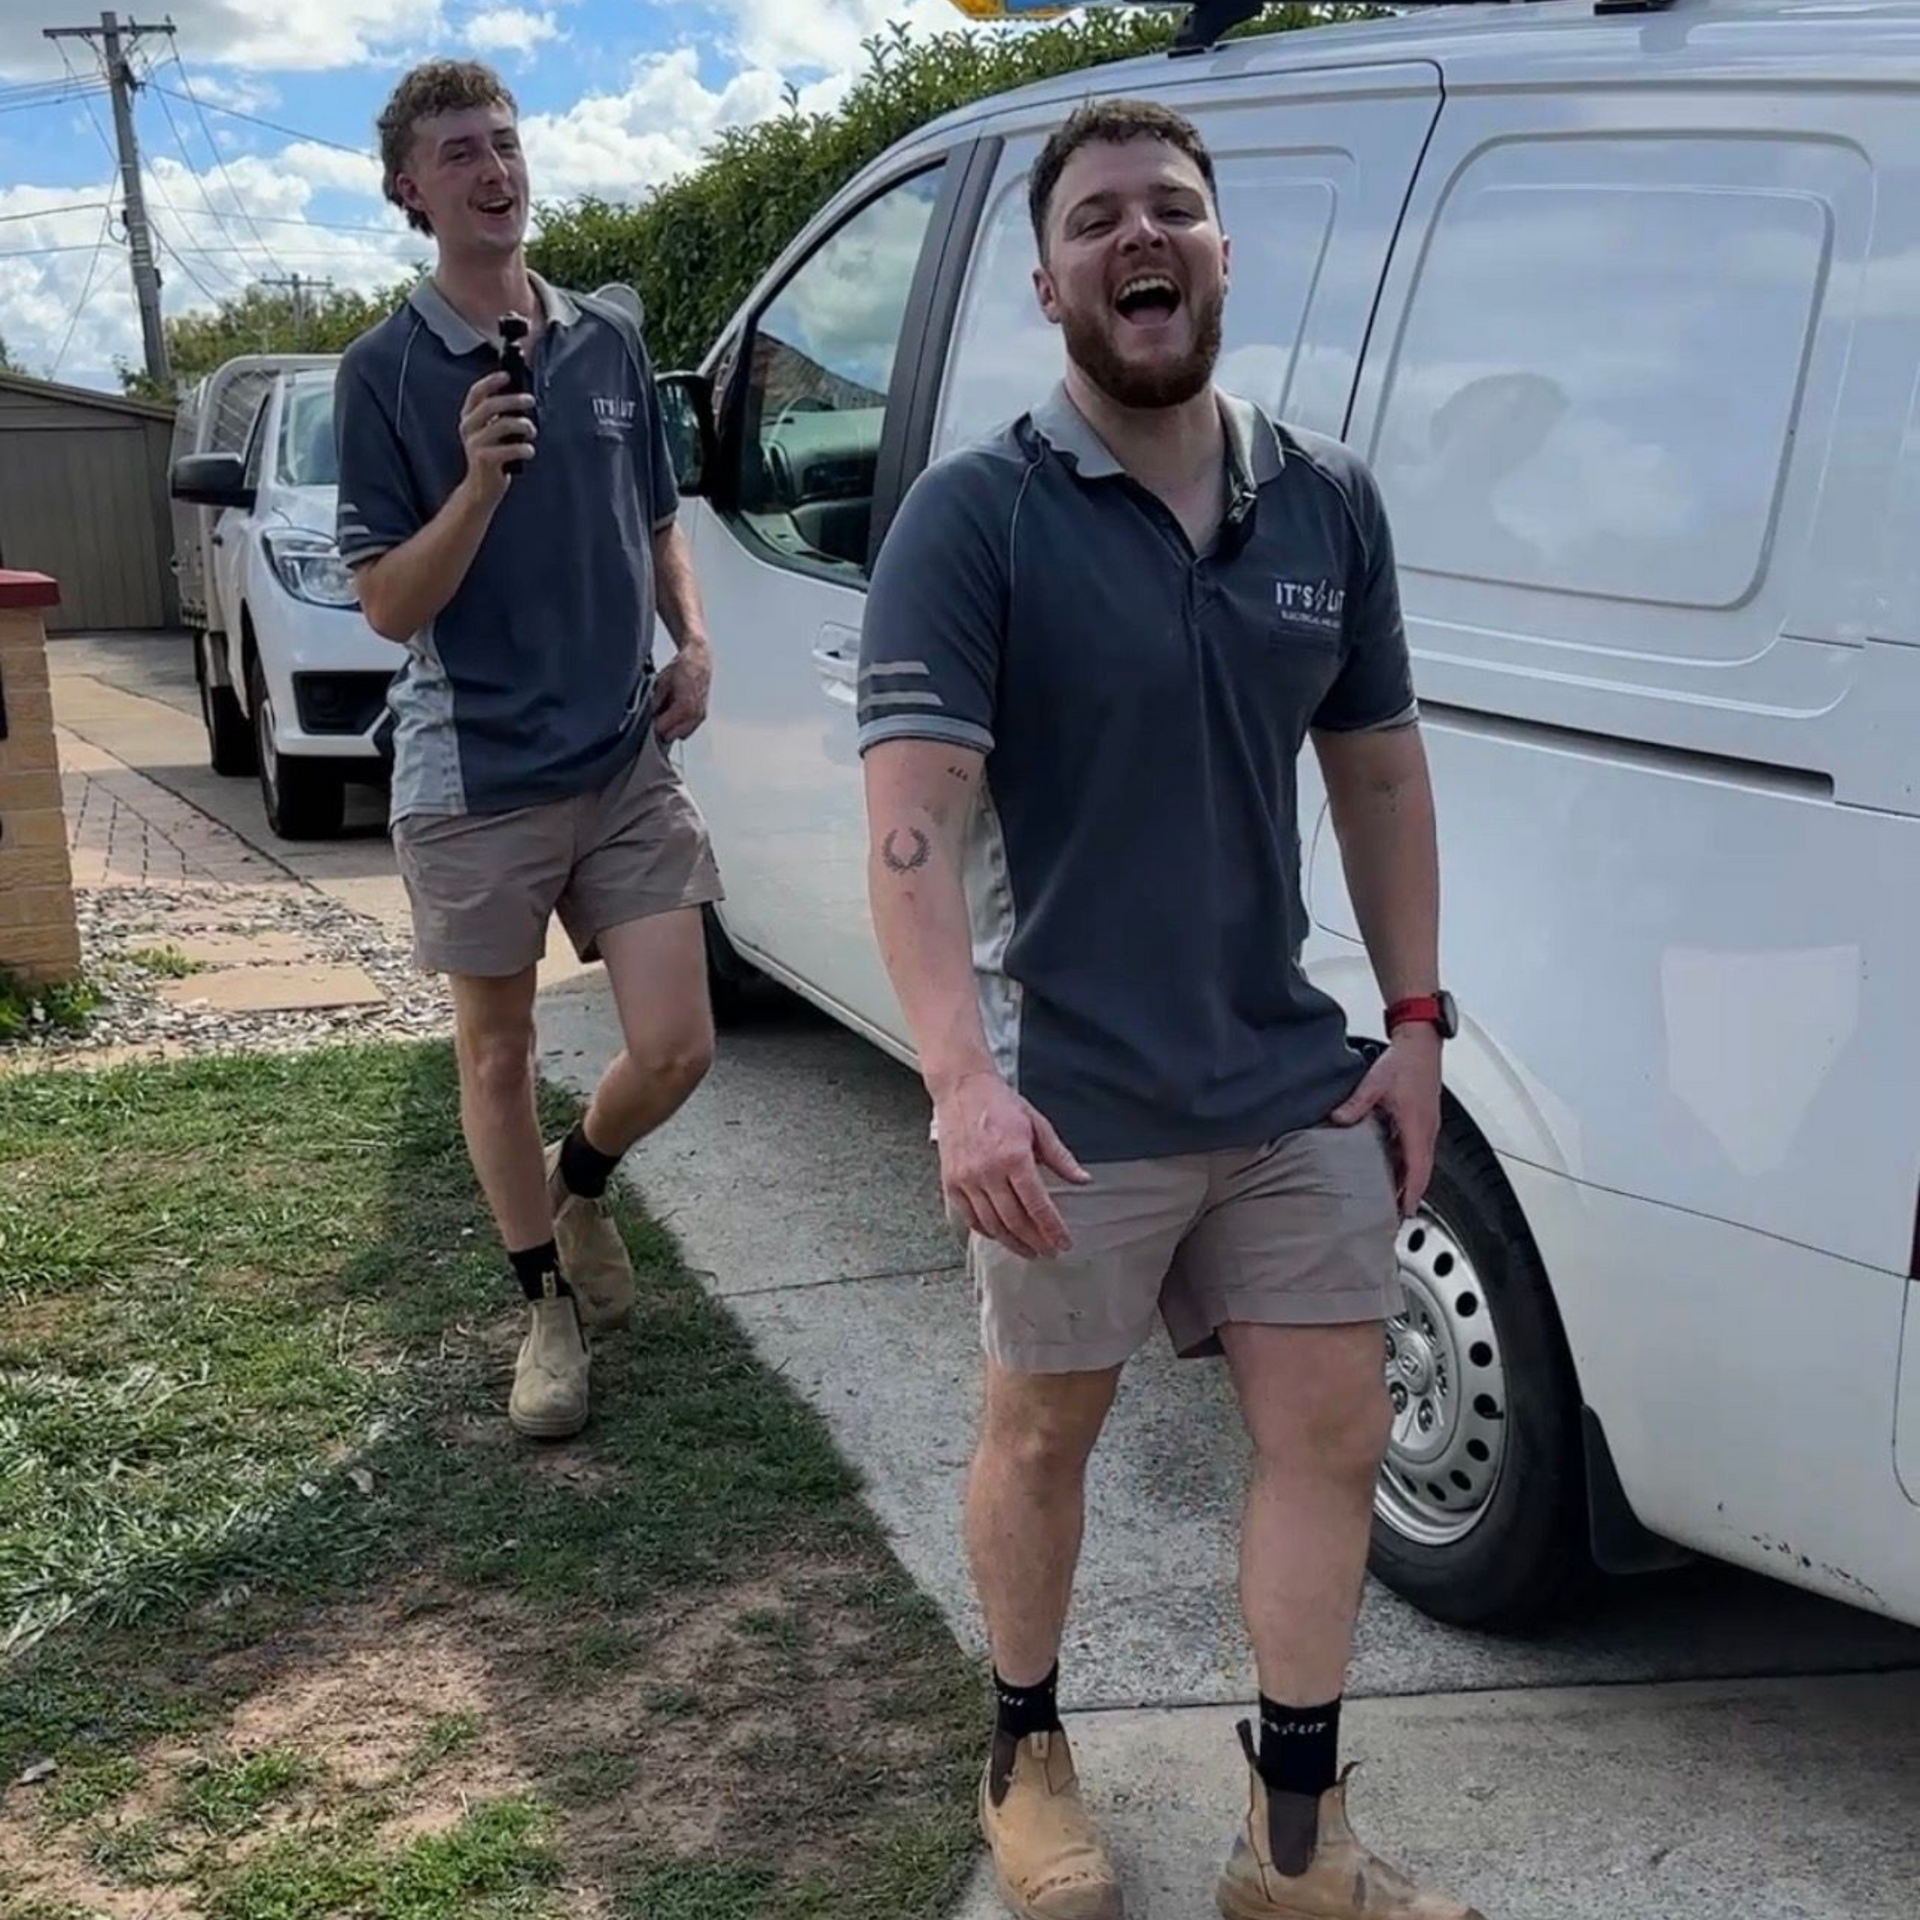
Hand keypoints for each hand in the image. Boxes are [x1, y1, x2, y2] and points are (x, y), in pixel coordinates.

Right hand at [458, 370, 536, 507]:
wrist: (482, 488)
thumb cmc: (493, 457)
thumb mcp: (493, 433)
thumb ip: (500, 417)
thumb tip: (523, 398)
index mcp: (469, 417)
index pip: (477, 393)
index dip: (492, 381)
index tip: (508, 374)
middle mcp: (468, 428)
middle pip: (491, 405)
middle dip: (513, 399)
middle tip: (530, 400)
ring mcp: (475, 444)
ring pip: (502, 425)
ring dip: (523, 425)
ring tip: (532, 431)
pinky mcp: (484, 459)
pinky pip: (509, 449)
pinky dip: (524, 448)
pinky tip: (529, 451)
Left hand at [653, 638, 711, 742]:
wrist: (699, 661)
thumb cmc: (682, 668)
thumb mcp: (662, 682)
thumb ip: (655, 701)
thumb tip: (651, 714)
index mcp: (684, 707)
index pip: (663, 729)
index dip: (653, 725)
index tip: (650, 718)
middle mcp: (694, 714)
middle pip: (672, 736)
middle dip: (663, 729)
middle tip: (657, 717)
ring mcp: (700, 716)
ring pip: (681, 735)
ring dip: (672, 728)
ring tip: (667, 713)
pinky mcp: (702, 715)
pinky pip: (688, 729)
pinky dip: (680, 725)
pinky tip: (676, 713)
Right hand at [933, 1071, 1090, 1260]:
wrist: (962, 1088)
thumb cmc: (1000, 1104)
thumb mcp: (1037, 1125)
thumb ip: (1060, 1157)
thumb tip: (1082, 1179)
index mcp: (1014, 1156)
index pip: (1037, 1205)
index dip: (1052, 1229)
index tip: (1063, 1242)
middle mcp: (988, 1171)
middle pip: (1015, 1220)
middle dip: (1036, 1241)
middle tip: (1050, 1251)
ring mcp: (966, 1179)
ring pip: (992, 1224)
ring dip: (1013, 1243)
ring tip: (1029, 1251)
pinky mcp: (951, 1182)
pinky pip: (970, 1217)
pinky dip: (987, 1232)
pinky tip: (1001, 1236)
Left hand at [1331, 1027, 1441, 1217]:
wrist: (1421, 1044)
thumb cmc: (1404, 1061)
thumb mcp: (1374, 1083)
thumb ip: (1357, 1104)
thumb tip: (1338, 1119)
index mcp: (1417, 1125)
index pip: (1417, 1169)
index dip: (1411, 1193)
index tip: (1404, 1212)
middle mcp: (1427, 1130)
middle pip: (1422, 1172)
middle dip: (1411, 1196)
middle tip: (1395, 1216)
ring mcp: (1428, 1126)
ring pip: (1421, 1163)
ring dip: (1410, 1182)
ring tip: (1394, 1201)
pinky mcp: (1424, 1121)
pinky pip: (1419, 1151)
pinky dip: (1410, 1167)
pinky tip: (1394, 1171)